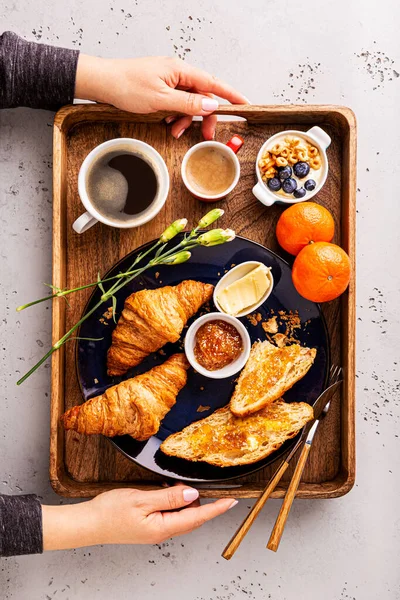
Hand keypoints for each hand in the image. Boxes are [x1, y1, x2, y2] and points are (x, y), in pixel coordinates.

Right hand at [42, 486, 236, 549]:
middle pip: (191, 517)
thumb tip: (191, 494)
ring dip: (182, 500)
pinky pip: (169, 514)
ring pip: (180, 515)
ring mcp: (156, 530)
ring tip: (171, 487)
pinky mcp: (149, 526)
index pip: (197, 517)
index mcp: (163, 527)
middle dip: (198, 501)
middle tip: (191, 483)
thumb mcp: (141, 499)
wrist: (89, 524)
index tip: (232, 502)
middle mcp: (162, 532)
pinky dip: (172, 502)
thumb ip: (168, 497)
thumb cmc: (110, 512)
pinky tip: (163, 492)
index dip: (216, 509)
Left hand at [75, 54, 247, 139]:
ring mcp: (169, 80)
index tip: (245, 104)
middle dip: (203, 117)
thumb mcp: (161, 100)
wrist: (103, 83)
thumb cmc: (127, 86)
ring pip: (188, 102)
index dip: (230, 95)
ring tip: (175, 131)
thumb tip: (211, 106)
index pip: (213, 83)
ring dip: (185, 119)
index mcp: (180, 70)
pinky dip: (175, 115)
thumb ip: (189, 104)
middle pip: (202, 96)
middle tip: (205, 135)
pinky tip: (167, 123)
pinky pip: (176, 103)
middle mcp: (177, 73)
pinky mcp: (160, 88)